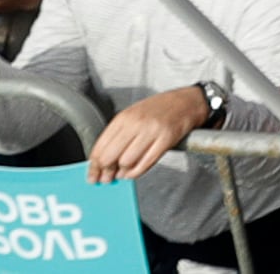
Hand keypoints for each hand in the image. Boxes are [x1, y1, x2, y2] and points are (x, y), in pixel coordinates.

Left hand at [91, 83, 210, 178]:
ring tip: (123, 172)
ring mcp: (152, 131)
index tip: (92, 174)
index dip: (93, 165)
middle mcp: (136, 123)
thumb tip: (103, 161)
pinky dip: (136, 172)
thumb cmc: (159, 109)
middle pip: (110, 156)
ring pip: (126, 162)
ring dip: (122, 172)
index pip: (100, 146)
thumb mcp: (133, 115)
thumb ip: (118, 135)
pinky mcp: (166, 140)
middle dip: (105, 171)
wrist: (187, 101)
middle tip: (106, 177)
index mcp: (124, 117)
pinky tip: (133, 172)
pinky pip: (146, 163)